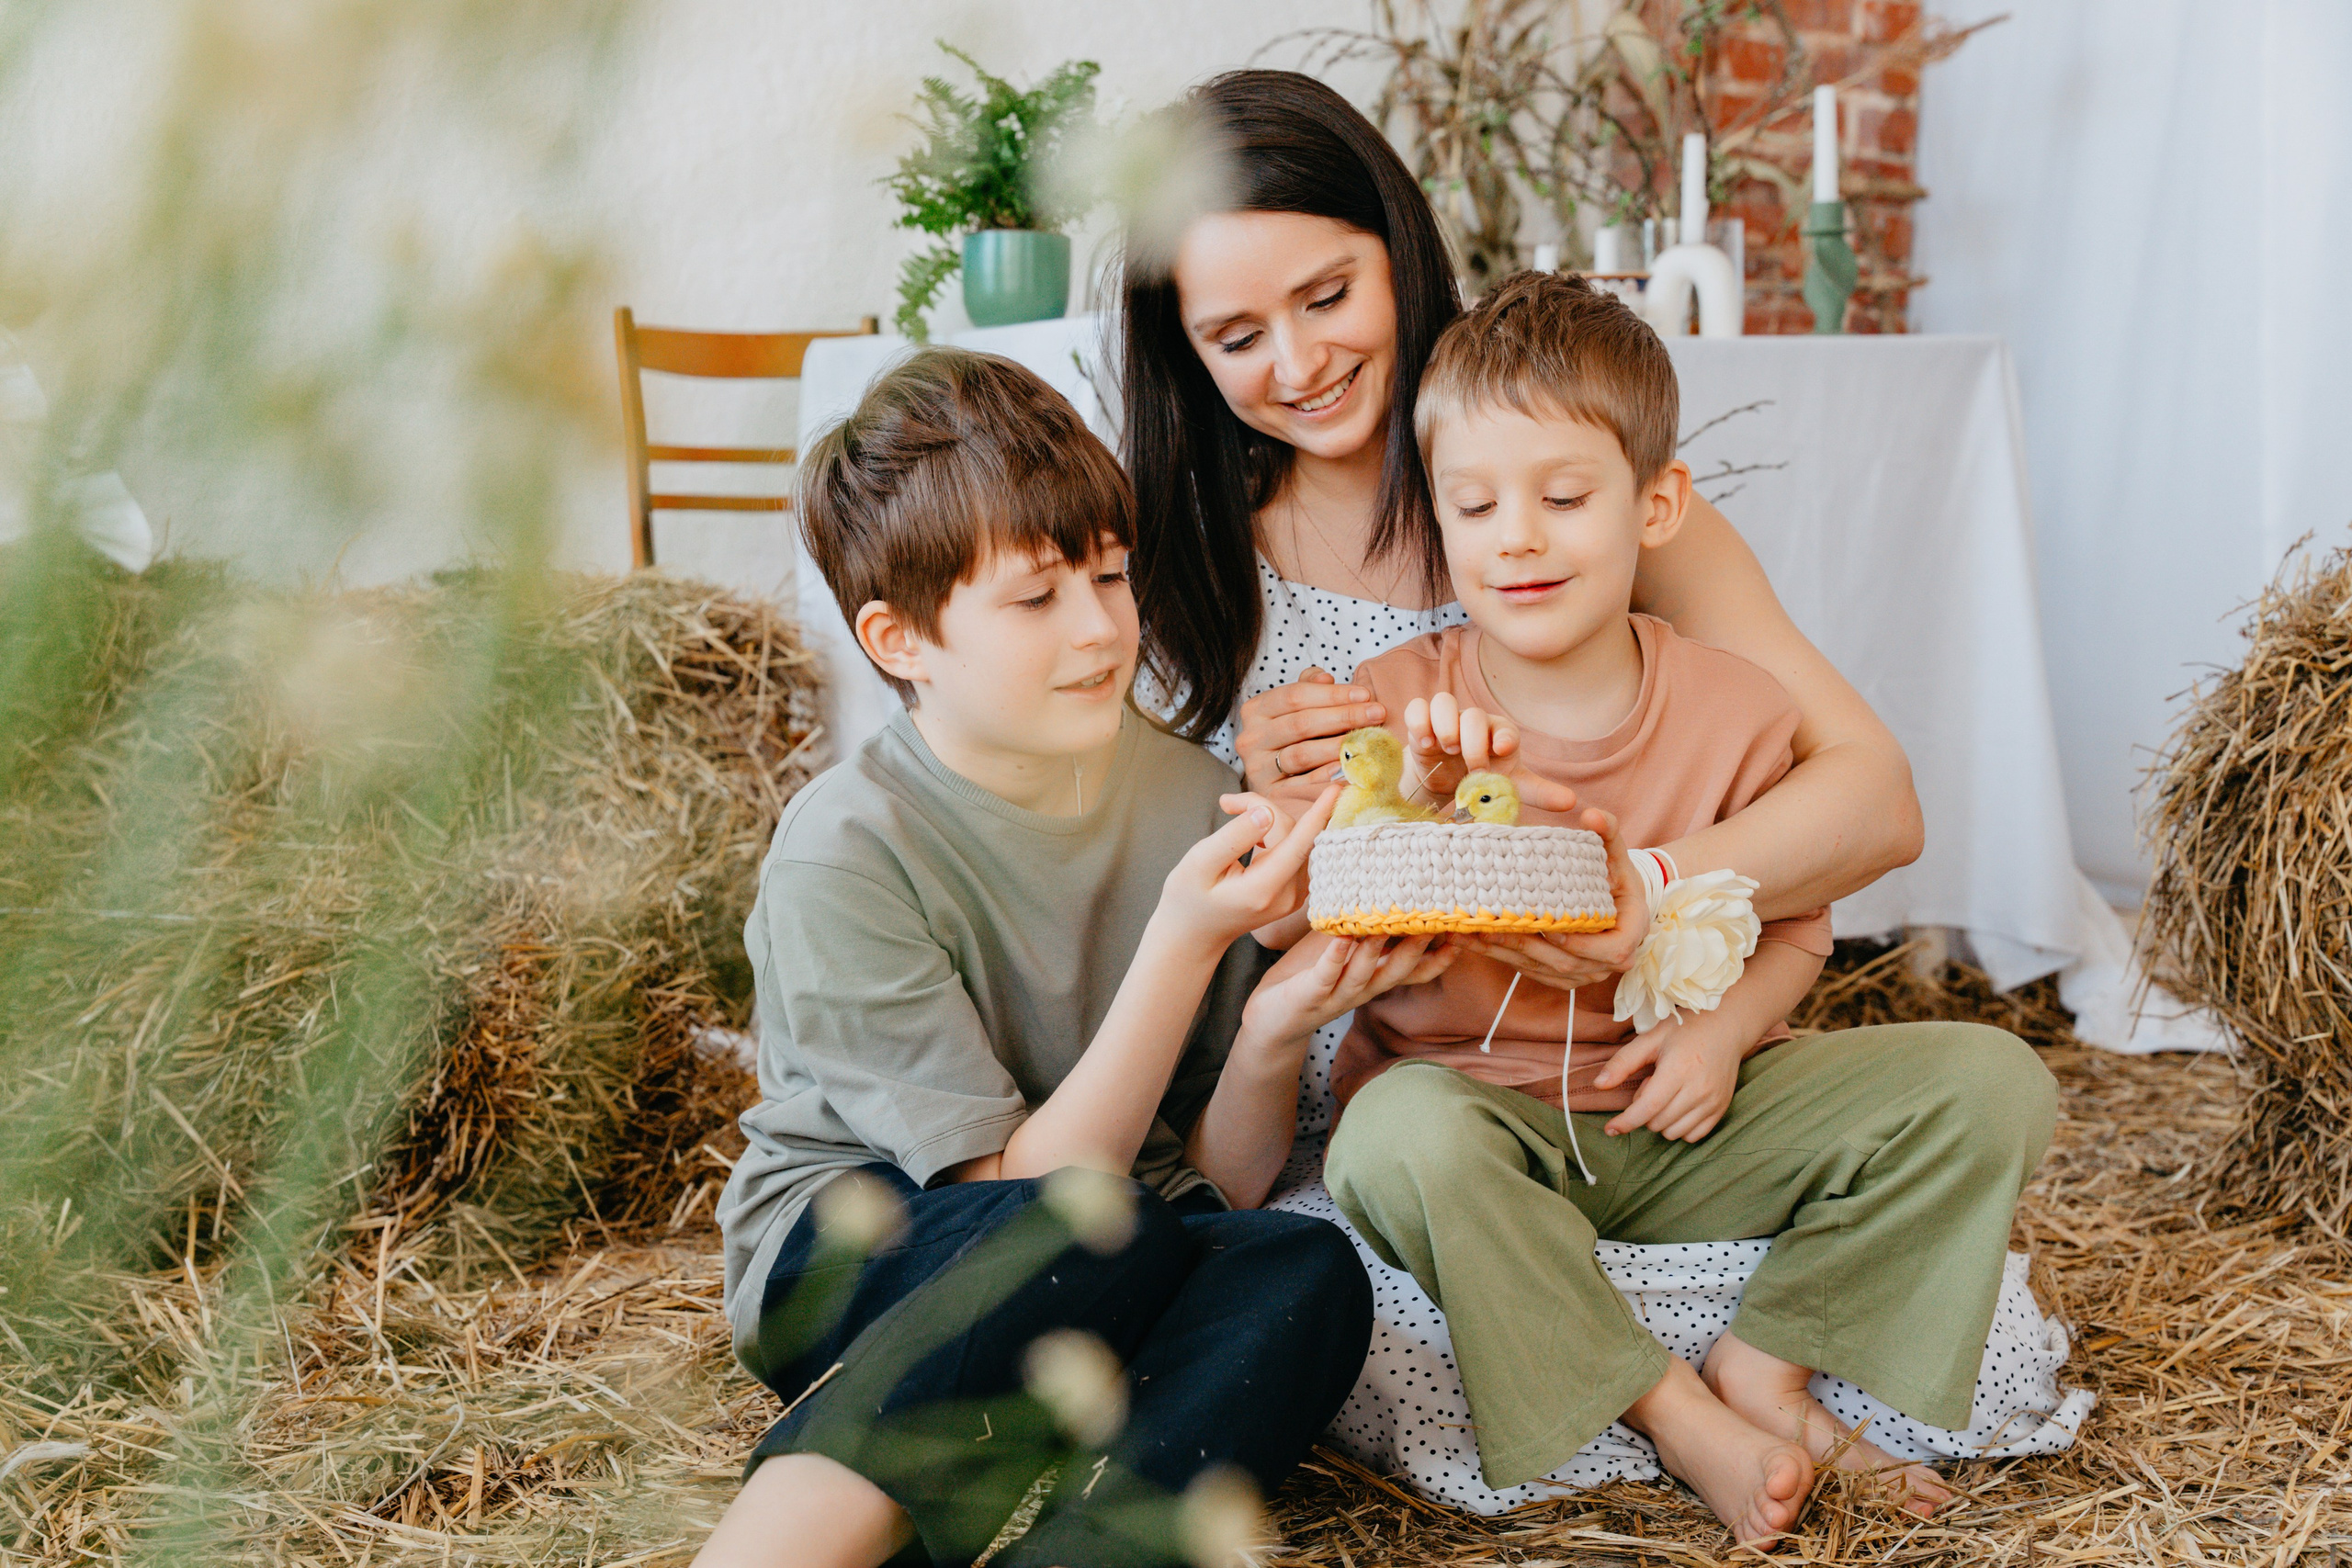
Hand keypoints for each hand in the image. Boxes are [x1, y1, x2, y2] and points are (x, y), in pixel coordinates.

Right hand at [1154, 785, 1338, 953]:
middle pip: (1292, 834)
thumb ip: (1234, 836)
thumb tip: (1266, 812)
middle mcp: (1287, 896)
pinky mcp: (1295, 891)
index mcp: (1264, 890)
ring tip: (1233, 813)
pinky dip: (1275, 833)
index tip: (1336, 790)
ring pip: (1295, 839)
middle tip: (1227, 803)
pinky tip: (1251, 835)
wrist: (1193, 933)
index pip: (1299, 845)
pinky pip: (1294, 849)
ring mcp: (1294, 896)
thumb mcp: (1199, 862)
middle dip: (1263, 809)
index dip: (1318, 814)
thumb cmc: (1188, 897)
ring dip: (1269, 820)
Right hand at [1234, 668, 1386, 791]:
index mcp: (1255, 710)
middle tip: (1377, 714)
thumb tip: (1326, 678)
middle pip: (1301, 723)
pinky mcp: (1270, 794)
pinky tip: (1348, 765)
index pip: (1295, 696)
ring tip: (1367, 739)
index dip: (1332, 694)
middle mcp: (1250, 738)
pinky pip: (1302, 784)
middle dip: (1343, 716)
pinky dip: (1326, 774)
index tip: (1365, 694)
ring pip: (1301, 754)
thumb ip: (1308, 688)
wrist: (1273, 780)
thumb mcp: (1293, 708)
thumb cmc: (1290, 738)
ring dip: (1338, 745)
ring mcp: (1257, 768)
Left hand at [1242, 930, 1457, 1045]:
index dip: (1440, 957)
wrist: (1271, 1019)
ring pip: (1365, 974)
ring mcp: (1337, 994)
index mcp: (1374, 978)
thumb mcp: (1345, 951)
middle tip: (1437, 925)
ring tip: (1387, 925)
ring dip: (1378, 950)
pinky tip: (1341, 939)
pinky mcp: (1310, 996)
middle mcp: (1363, 989)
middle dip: (1418, 950)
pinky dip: (1335, 958)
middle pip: (1398, 972)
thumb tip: (1385, 891)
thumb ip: (1366, 931)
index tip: (1461, 935)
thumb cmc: (1310, 975)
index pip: (1416, 971)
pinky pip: (1325, 976)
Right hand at [1402, 694, 1574, 811]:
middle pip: (1473, 716)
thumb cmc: (1482, 780)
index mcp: (1499, 735)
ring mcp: (1446, 719)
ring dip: (1445, 725)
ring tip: (1445, 748)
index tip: (1501, 750)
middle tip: (1472, 769)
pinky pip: (1418, 707)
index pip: (1504, 727)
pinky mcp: (1422, 723)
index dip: (1503, 736)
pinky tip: (1425, 744)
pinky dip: (1419, 722)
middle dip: (1472, 743)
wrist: (1444, 782)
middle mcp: (1473, 722)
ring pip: (1443, 701)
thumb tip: (1572, 803)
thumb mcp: (1510, 787)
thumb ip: (1540, 793)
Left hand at [1453, 806, 1650, 986]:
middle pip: (1568, 964)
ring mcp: (1584, 972)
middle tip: (1491, 928)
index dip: (1582, 945)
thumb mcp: (1616, 853)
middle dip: (1527, 947)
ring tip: (1471, 933)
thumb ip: (1608, 831)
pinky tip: (1474, 941)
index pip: (1611, 951)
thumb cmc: (1614, 875)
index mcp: (1629, 934)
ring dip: (1505, 954)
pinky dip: (1502, 957)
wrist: (1612, 899)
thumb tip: (1593, 815)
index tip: (1552, 931)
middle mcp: (1607, 961)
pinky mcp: (1560, 976)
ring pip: (1543, 970)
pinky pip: (1531, 971)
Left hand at [1595, 1013, 1743, 1141]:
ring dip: (1661, 1120)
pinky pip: (1693, 1136)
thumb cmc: (1685, 1030)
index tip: (1610, 1129)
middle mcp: (1698, 1090)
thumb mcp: (1650, 1039)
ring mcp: (1713, 1102)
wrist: (1727, 1027)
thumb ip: (1623, 1062)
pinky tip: (1679, 1105)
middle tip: (1653, 1083)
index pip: (1648, 1108)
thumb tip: (1598, 1085)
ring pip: (1673, 1133)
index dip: (1626, 1122)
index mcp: (1678, 1070)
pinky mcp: (1721, 1109)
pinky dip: (1679, 1127)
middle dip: (1644, 1110)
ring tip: (1668, 1091)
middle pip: (1657, 1122)